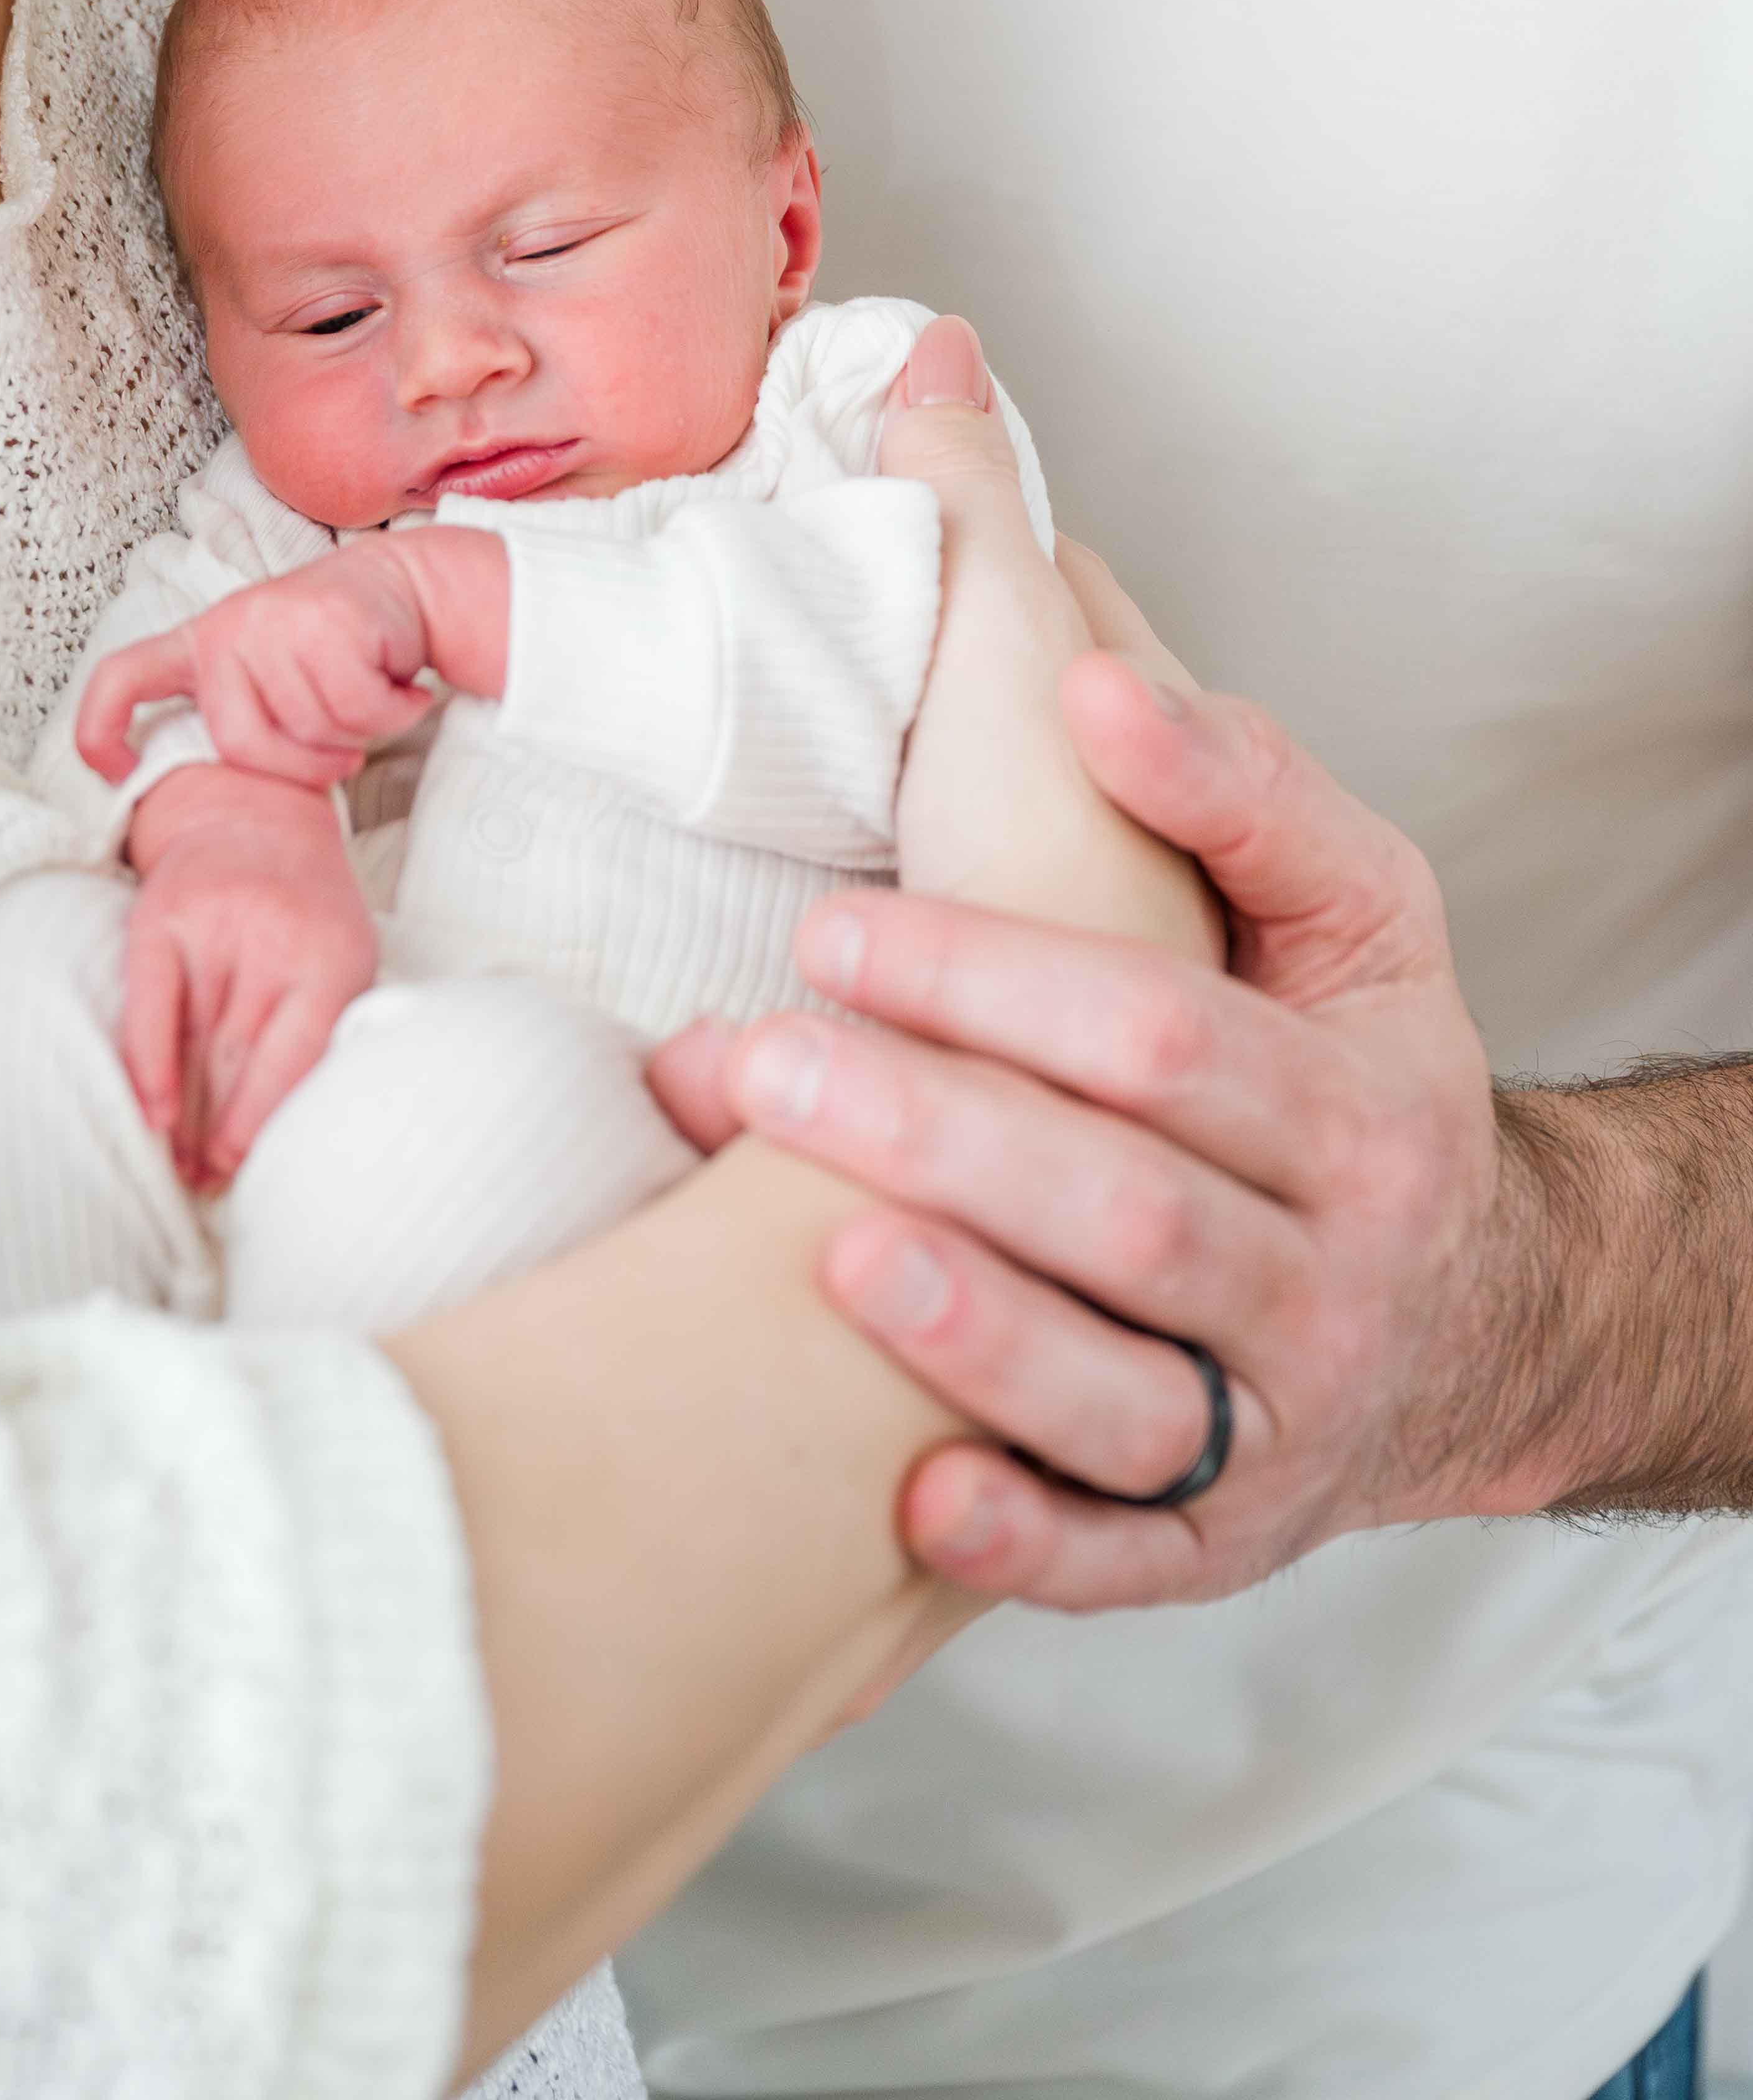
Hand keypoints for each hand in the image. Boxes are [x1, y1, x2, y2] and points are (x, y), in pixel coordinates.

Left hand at [73, 527, 509, 792]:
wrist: (406, 586)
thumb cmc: (337, 653)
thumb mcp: (271, 679)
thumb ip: (242, 717)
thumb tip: (220, 798)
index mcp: (198, 645)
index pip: (120, 678)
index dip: (99, 729)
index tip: (117, 773)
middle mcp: (225, 628)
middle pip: (239, 741)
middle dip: (302, 768)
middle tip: (343, 757)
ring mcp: (272, 619)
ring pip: (309, 729)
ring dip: (358, 734)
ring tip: (372, 700)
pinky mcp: (327, 618)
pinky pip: (357, 709)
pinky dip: (392, 715)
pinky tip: (401, 691)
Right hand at [121, 769, 378, 1191]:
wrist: (252, 817)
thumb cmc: (305, 914)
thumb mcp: (341, 959)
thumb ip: (324, 1031)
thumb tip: (293, 1133)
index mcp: (334, 953)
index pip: (298, 1052)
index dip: (263, 1115)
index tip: (239, 1164)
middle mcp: (274, 933)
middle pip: (241, 1054)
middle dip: (220, 1129)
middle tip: (206, 1183)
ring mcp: (214, 922)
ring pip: (194, 1039)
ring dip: (183, 1113)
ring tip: (178, 1165)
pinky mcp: (162, 915)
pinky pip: (149, 1004)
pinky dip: (147, 1064)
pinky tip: (149, 1113)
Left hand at [656, 661, 1540, 1608]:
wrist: (1479, 1319)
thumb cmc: (1365, 1073)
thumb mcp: (1361, 908)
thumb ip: (1239, 784)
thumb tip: (1090, 680)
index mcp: (1364, 1114)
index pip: (1163, 1041)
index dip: (997, 981)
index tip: (834, 935)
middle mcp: (1336, 1282)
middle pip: (1128, 1216)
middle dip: (939, 1137)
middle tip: (765, 1066)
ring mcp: (1281, 1428)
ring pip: (1128, 1402)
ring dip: (973, 1335)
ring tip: (820, 1257)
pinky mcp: (1225, 1543)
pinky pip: (1127, 1563)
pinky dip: (1026, 1543)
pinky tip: (914, 1502)